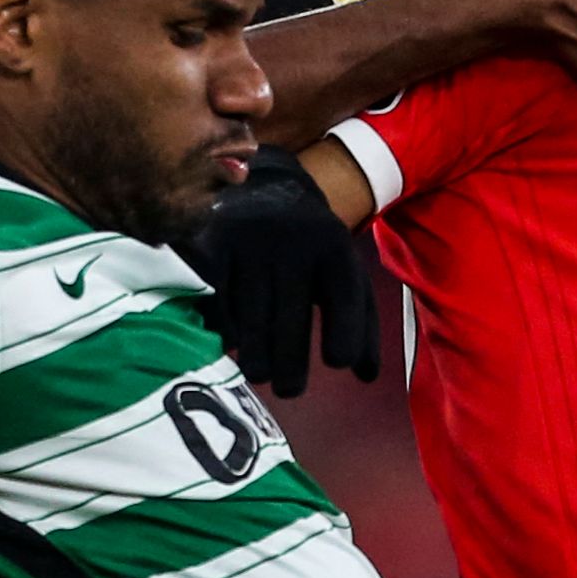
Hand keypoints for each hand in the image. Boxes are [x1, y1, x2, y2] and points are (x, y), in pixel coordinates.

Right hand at [180, 146, 383, 396]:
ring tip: (259, 372)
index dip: (344, 336)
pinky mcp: (209, 243)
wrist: (265, 188)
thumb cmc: (312, 250)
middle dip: (291, 366)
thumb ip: (362, 322)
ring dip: (255, 356)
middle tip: (289, 390)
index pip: (345, 299)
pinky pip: (215, 301)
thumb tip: (367, 377)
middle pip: (290, 320)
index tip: (336, 363)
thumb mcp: (345, 272)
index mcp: (334, 247)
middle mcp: (292, 240)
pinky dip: (222, 327)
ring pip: (250, 317)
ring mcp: (247, 241)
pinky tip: (230, 342)